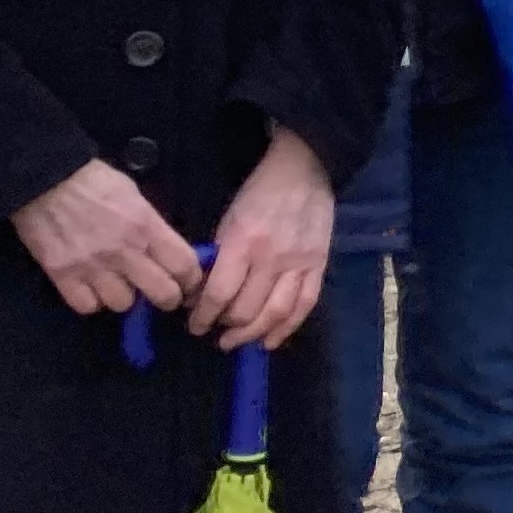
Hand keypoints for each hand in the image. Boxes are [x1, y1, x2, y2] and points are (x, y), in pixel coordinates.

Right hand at [11, 159, 205, 316]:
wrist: (44, 179)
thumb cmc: (93, 181)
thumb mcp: (135, 196)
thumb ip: (152, 226)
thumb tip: (166, 250)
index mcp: (146, 226)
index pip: (185, 265)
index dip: (192, 279)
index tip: (189, 283)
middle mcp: (124, 251)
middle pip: (163, 294)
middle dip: (168, 298)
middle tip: (161, 293)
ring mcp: (93, 266)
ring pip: (123, 304)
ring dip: (124, 297)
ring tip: (118, 284)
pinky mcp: (62, 275)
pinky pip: (87, 306)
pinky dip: (91, 301)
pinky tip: (91, 288)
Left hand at [192, 128, 334, 349]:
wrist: (304, 171)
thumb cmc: (258, 193)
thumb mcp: (228, 219)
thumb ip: (219, 256)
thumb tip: (202, 292)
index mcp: (243, 242)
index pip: (220, 293)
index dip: (203, 316)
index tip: (194, 324)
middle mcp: (272, 258)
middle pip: (246, 309)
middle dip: (225, 326)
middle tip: (214, 331)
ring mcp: (299, 264)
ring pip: (275, 313)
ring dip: (253, 334)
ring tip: (236, 341)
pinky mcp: (318, 266)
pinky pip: (304, 306)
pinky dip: (287, 328)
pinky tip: (271, 341)